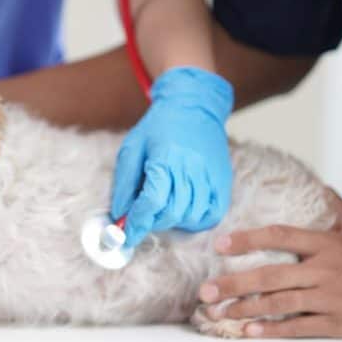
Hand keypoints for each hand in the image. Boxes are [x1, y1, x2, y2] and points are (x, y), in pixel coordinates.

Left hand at [112, 67, 233, 246]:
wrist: (193, 106)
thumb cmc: (159, 127)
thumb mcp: (132, 148)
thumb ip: (124, 183)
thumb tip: (119, 215)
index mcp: (166, 158)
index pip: (152, 201)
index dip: (137, 222)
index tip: (127, 235)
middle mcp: (191, 168)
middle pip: (172, 212)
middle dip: (153, 222)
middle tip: (143, 218)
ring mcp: (210, 176)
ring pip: (192, 216)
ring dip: (172, 222)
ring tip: (161, 211)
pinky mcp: (222, 181)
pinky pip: (212, 214)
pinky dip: (196, 222)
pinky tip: (183, 214)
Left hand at [199, 190, 341, 337]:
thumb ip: (332, 207)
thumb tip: (314, 186)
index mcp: (326, 244)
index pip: (279, 236)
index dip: (247, 240)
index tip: (220, 245)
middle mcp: (324, 269)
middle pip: (270, 275)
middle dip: (233, 284)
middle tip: (206, 290)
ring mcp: (330, 297)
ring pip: (279, 303)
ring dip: (245, 309)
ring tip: (219, 313)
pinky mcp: (337, 323)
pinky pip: (298, 326)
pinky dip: (273, 330)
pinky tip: (250, 331)